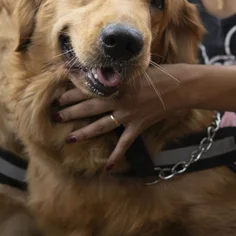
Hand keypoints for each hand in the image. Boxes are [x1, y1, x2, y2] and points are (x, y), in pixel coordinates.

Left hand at [54, 64, 185, 167]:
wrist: (179, 86)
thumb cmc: (158, 74)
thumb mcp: (134, 68)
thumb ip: (116, 74)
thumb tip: (99, 73)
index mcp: (116, 84)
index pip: (88, 87)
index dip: (72, 91)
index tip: (57, 94)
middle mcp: (119, 100)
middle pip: (89, 107)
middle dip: (71, 112)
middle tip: (55, 116)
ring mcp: (128, 115)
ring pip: (101, 125)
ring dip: (85, 132)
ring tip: (70, 138)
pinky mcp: (138, 126)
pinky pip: (124, 143)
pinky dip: (116, 155)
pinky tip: (108, 167)